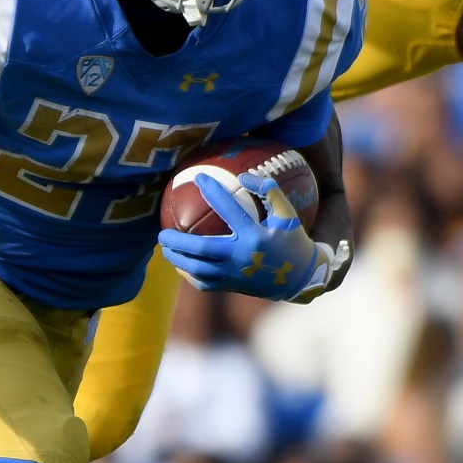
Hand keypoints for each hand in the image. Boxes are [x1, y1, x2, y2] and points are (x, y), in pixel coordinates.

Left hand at [157, 175, 324, 300]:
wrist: (301, 278)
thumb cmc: (292, 241)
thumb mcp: (287, 214)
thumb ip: (269, 191)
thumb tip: (243, 176)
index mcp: (255, 236)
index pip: (229, 209)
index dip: (213, 190)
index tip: (198, 178)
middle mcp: (242, 257)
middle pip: (201, 249)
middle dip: (177, 240)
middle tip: (162, 232)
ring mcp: (235, 275)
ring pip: (197, 270)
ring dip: (178, 259)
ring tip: (165, 249)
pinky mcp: (232, 287)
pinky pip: (204, 283)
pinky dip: (189, 275)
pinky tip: (180, 265)